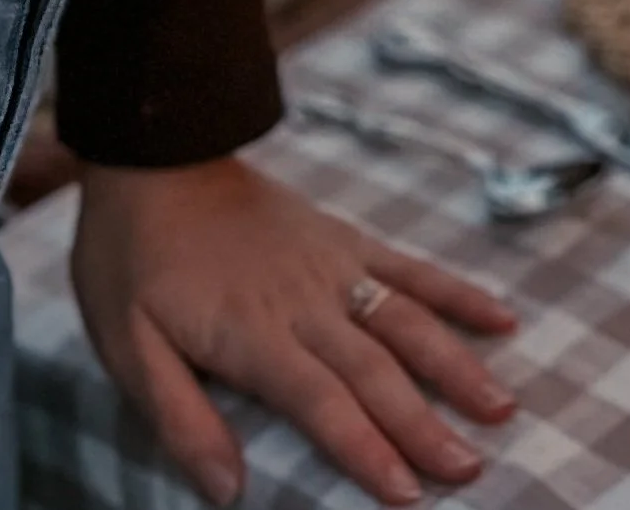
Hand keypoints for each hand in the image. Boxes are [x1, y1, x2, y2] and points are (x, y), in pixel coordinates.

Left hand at [71, 156, 519, 506]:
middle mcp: (306, 300)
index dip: (368, 451)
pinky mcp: (346, 239)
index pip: (323, 403)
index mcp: (253, 335)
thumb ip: (180, 419)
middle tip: (471, 471)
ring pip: (408, 321)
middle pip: (377, 370)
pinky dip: (458, 294)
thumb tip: (227, 490)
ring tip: (501, 406)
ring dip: (457, 365)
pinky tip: (502, 317)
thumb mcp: (127, 348)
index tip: (409, 495)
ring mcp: (334, 265)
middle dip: (426, 425)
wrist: (159, 155)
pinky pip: (411, 268)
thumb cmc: (132, 261)